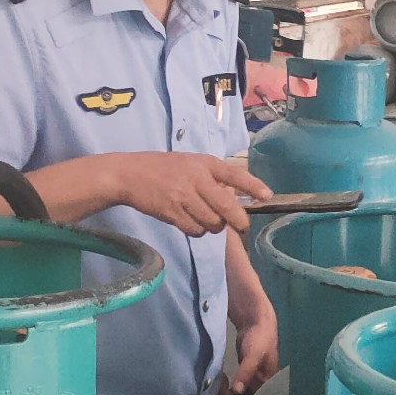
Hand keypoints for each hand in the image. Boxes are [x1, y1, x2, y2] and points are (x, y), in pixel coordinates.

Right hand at [118, 153, 270, 235]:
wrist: (128, 175)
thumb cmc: (163, 169)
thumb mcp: (190, 164)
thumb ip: (211, 178)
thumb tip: (233, 199)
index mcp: (204, 163)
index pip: (234, 174)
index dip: (253, 186)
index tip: (267, 196)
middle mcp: (196, 178)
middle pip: (227, 207)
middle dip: (238, 221)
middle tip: (242, 226)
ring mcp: (183, 196)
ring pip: (212, 222)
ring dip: (214, 226)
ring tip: (206, 219)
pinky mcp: (171, 212)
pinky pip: (195, 230)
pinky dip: (197, 230)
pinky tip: (191, 222)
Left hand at [223, 297, 278, 394]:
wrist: (255, 321)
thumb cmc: (260, 339)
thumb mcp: (253, 355)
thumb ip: (246, 372)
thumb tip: (237, 391)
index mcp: (269, 381)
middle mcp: (261, 382)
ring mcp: (251, 378)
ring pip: (241, 393)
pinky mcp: (242, 373)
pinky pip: (235, 385)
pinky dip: (229, 389)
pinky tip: (221, 393)